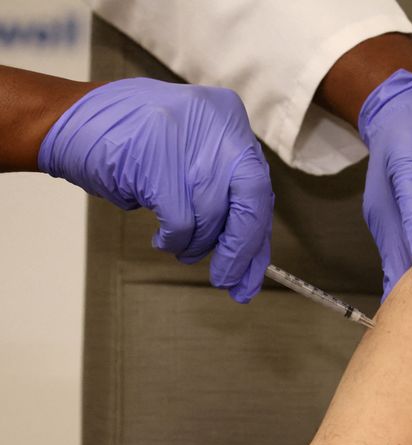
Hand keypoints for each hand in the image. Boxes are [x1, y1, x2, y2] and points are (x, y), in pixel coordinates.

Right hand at [38, 78, 273, 302]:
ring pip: (213, 216)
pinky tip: (164, 240)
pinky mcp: (158, 164)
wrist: (69, 120)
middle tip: (228, 278)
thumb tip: (250, 248)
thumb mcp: (190, 150)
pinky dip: (174, 241)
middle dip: (241, 247)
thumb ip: (224, 187)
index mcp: (229, 117)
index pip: (259, 187)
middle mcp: (217, 125)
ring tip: (181, 247)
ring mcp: (187, 142)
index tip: (251, 272)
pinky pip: (182, 224)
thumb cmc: (130, 141)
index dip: (257, 236)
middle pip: (252, 200)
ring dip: (197, 245)